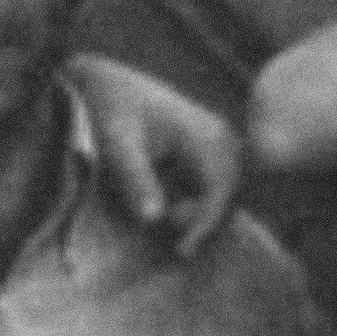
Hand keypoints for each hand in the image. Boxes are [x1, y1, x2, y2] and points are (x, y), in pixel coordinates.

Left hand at [68, 54, 244, 251]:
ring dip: (200, 218)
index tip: (181, 251)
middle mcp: (222, 139)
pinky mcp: (209, 155)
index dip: (205, 225)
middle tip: (172, 243)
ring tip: (168, 225)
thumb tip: (154, 220)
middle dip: (203, 224)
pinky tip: (172, 216)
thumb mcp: (118, 143)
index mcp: (207, 134)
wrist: (108, 84)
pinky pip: (214, 192)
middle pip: (229, 198)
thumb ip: (136, 180)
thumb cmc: (112, 111)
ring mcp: (219, 147)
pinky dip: (197, 209)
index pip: (221, 191)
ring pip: (223, 198)